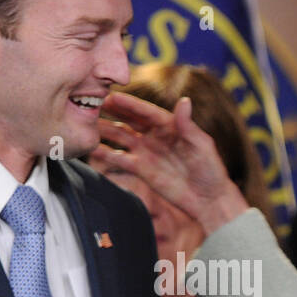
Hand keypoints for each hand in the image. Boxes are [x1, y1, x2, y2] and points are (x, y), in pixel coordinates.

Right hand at [95, 92, 249, 232]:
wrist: (207, 200)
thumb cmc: (210, 170)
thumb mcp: (202, 145)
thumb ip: (188, 125)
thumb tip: (184, 101)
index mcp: (170, 125)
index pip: (145, 111)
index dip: (129, 104)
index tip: (112, 96)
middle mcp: (156, 135)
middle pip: (130, 120)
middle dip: (112, 112)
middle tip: (91, 104)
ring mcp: (147, 151)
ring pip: (121, 137)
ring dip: (105, 130)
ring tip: (86, 124)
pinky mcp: (141, 169)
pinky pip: (120, 159)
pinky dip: (106, 153)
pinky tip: (91, 149)